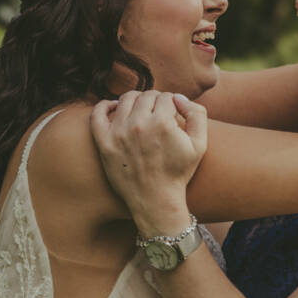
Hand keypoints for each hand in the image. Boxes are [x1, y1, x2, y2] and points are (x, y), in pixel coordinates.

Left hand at [90, 90, 206, 234]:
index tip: (172, 113)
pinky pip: (97, 114)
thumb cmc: (178, 173)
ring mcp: (119, 133)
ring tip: (141, 110)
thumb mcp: (200, 144)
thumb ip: (197, 114)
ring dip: (136, 100)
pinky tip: (114, 108)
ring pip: (125, 100)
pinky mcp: (104, 143)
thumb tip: (178, 97)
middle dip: (156, 101)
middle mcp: (139, 125)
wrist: (156, 200)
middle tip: (159, 113)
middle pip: (147, 96)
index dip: (172, 103)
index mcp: (163, 123)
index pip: (166, 97)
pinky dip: (104, 105)